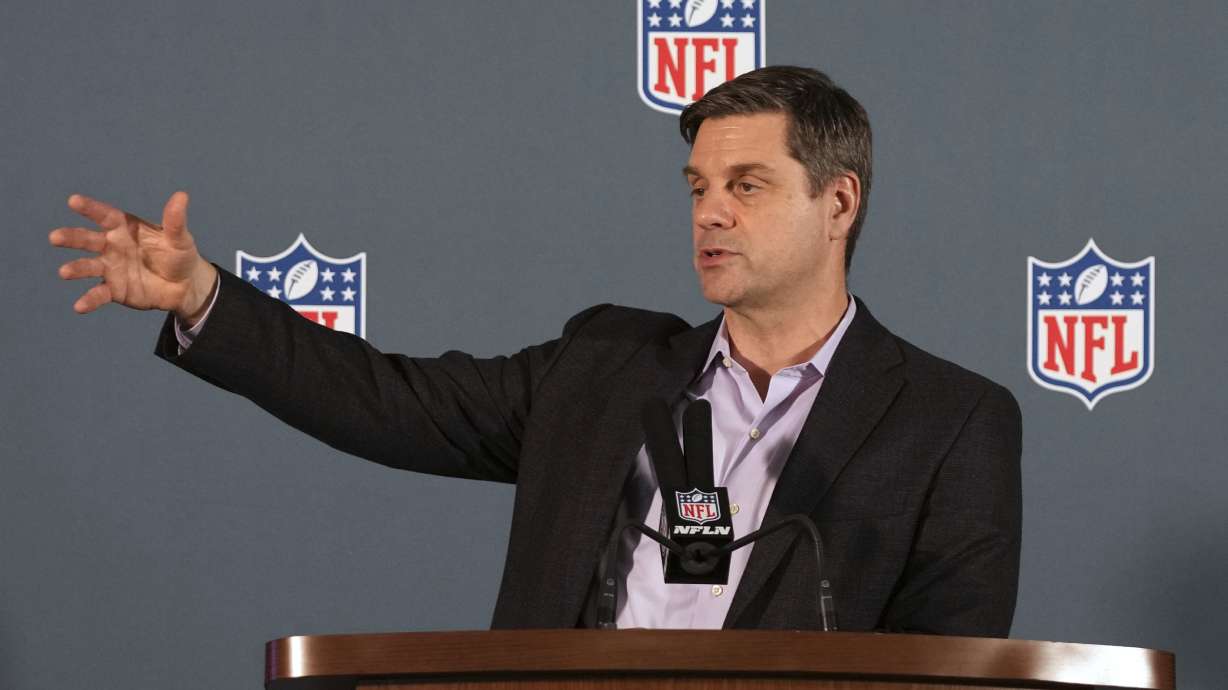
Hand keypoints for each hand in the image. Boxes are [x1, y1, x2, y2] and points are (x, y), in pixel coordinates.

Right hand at [50, 191, 217, 323]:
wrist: (185, 286)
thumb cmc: (179, 255)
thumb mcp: (180, 238)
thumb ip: (175, 220)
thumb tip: (181, 196)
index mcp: (125, 228)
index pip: (105, 216)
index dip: (90, 209)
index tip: (73, 201)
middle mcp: (112, 246)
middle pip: (89, 239)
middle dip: (72, 238)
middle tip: (55, 237)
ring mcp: (111, 268)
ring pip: (88, 266)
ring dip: (76, 268)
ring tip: (64, 272)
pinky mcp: (114, 289)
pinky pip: (99, 294)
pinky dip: (89, 300)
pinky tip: (79, 306)